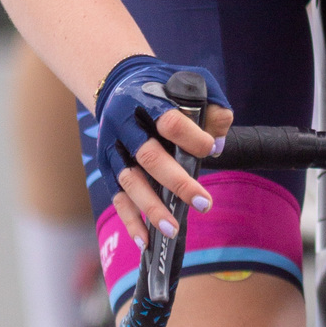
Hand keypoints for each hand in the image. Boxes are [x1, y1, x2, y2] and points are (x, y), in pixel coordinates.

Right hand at [88, 55, 233, 250]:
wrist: (118, 84)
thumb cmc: (164, 88)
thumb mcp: (191, 84)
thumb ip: (212, 108)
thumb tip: (219, 143)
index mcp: (147, 100)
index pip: (170, 122)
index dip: (192, 138)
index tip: (211, 149)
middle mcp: (125, 125)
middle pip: (149, 157)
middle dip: (178, 183)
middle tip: (204, 203)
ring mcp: (113, 148)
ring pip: (130, 182)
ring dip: (152, 209)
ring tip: (173, 231)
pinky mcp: (106, 167)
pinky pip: (117, 198)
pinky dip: (130, 221)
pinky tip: (145, 242)